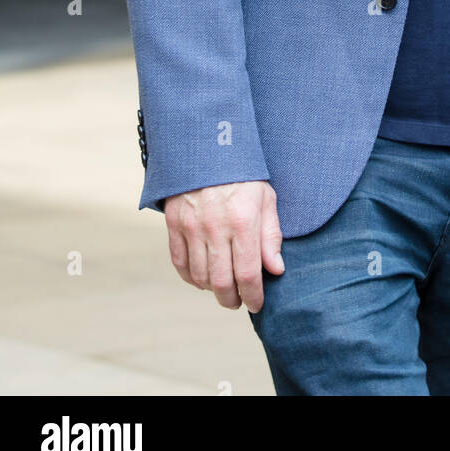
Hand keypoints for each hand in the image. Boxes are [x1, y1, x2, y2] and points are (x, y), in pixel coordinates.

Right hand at [164, 180, 283, 311]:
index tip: (256, 304)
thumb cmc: (242, 174)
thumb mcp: (265, 198)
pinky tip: (202, 277)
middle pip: (221, 282)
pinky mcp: (173, 223)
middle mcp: (215, 226)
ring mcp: (191, 226)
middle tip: (238, 301)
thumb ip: (270, 236)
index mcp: (243, 221)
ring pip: (199, 277)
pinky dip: (191, 277)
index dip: (253, 296)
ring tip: (222, 288)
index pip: (248, 274)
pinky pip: (179, 263)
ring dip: (212, 290)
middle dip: (232, 300)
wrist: (207, 147)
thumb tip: (276, 270)